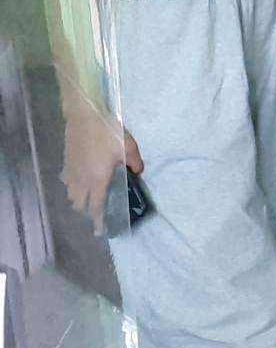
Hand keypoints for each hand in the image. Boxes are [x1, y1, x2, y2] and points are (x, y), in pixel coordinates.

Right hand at [61, 104, 140, 231]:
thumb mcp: (129, 146)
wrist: (84, 116)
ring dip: (79, 200)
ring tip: (88, 199)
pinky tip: (78, 182)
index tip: (98, 231)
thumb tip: (138, 172)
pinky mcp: (66, 162)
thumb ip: (135, 162)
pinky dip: (72, 187)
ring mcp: (71, 171)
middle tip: (96, 213)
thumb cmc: (108, 132)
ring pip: (71, 194)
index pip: (95, 206)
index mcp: (97, 179)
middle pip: (80, 203)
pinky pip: (67, 181)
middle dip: (87, 211)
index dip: (97, 220)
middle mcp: (81, 180)